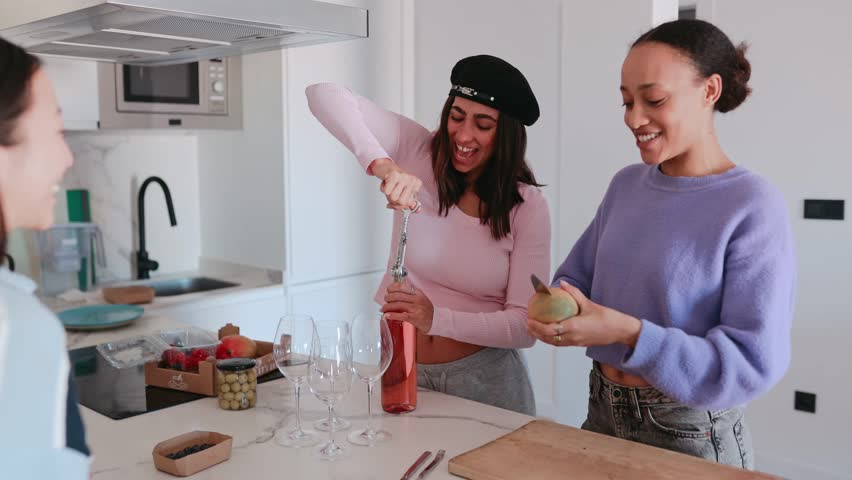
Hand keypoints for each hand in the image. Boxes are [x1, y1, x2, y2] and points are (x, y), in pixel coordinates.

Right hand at [370, 158, 421, 209]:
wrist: (387, 168)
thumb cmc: (397, 182)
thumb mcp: (405, 193)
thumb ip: (411, 203)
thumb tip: (417, 210)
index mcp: (417, 184)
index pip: (409, 204)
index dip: (401, 205)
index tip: (397, 202)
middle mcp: (412, 180)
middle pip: (401, 202)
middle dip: (394, 202)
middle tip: (392, 195)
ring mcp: (403, 177)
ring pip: (393, 197)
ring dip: (388, 195)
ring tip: (390, 189)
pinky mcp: (393, 175)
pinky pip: (386, 191)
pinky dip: (383, 189)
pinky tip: (386, 184)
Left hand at [381, 282, 433, 331]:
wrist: (437, 321)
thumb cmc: (427, 310)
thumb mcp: (421, 299)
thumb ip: (410, 295)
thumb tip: (395, 292)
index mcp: (418, 293)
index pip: (403, 287)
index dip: (393, 287)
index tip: (388, 289)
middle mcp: (417, 300)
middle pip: (398, 296)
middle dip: (388, 297)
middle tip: (385, 299)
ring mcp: (416, 309)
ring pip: (398, 305)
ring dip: (387, 306)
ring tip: (383, 308)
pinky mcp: (415, 318)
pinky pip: (401, 316)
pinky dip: (392, 315)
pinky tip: (387, 316)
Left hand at [526, 281, 641, 347]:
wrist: (620, 331)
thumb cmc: (607, 317)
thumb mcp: (589, 304)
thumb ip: (574, 293)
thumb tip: (562, 283)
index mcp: (574, 328)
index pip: (551, 330)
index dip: (538, 326)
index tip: (529, 320)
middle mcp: (573, 337)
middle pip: (549, 338)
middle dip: (536, 332)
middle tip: (527, 324)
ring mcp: (576, 342)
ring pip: (554, 343)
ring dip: (542, 337)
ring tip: (533, 329)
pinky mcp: (579, 344)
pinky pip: (561, 343)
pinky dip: (552, 339)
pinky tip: (548, 333)